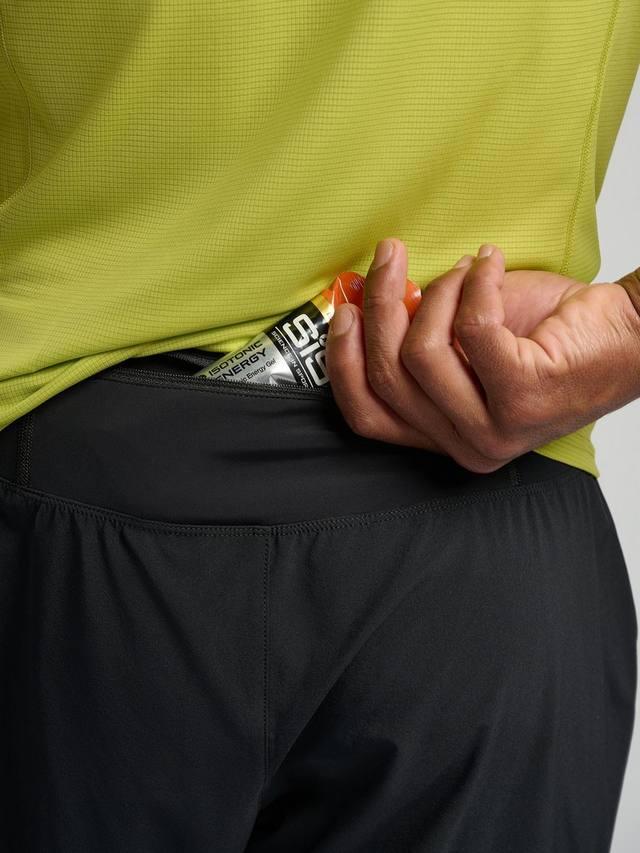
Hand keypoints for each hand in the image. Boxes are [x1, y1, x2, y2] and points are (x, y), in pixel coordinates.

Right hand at [325, 239, 639, 472]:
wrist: (625, 335)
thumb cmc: (548, 337)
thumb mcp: (464, 344)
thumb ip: (417, 337)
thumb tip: (368, 300)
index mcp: (446, 436)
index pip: (368, 416)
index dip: (344, 361)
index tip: (344, 310)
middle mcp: (466, 445)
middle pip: (388, 377)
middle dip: (381, 305)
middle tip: (390, 256)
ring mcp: (494, 429)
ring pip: (422, 353)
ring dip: (439, 293)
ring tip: (469, 269)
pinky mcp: (522, 398)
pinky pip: (471, 328)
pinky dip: (478, 284)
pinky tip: (491, 265)